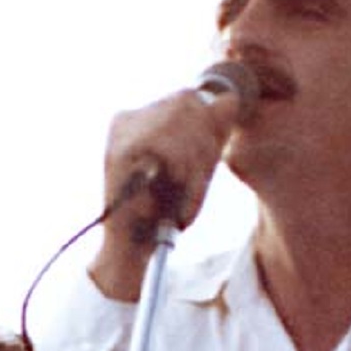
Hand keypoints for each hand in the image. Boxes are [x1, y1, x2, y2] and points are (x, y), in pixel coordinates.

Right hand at [90, 88, 242, 299]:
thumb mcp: (195, 169)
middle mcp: (126, 120)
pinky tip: (173, 194)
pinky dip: (181, 173)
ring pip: (180, 118)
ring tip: (184, 195)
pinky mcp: (120, 152)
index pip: (187, 98)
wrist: (132, 251)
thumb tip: (230, 99)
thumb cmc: (161, 213)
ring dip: (194, 162)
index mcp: (140, 120)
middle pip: (186, 102)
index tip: (204, 166)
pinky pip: (168, 146)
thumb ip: (211, 135)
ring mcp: (120, 133)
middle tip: (195, 184)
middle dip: (203, 144)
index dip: (208, 127)